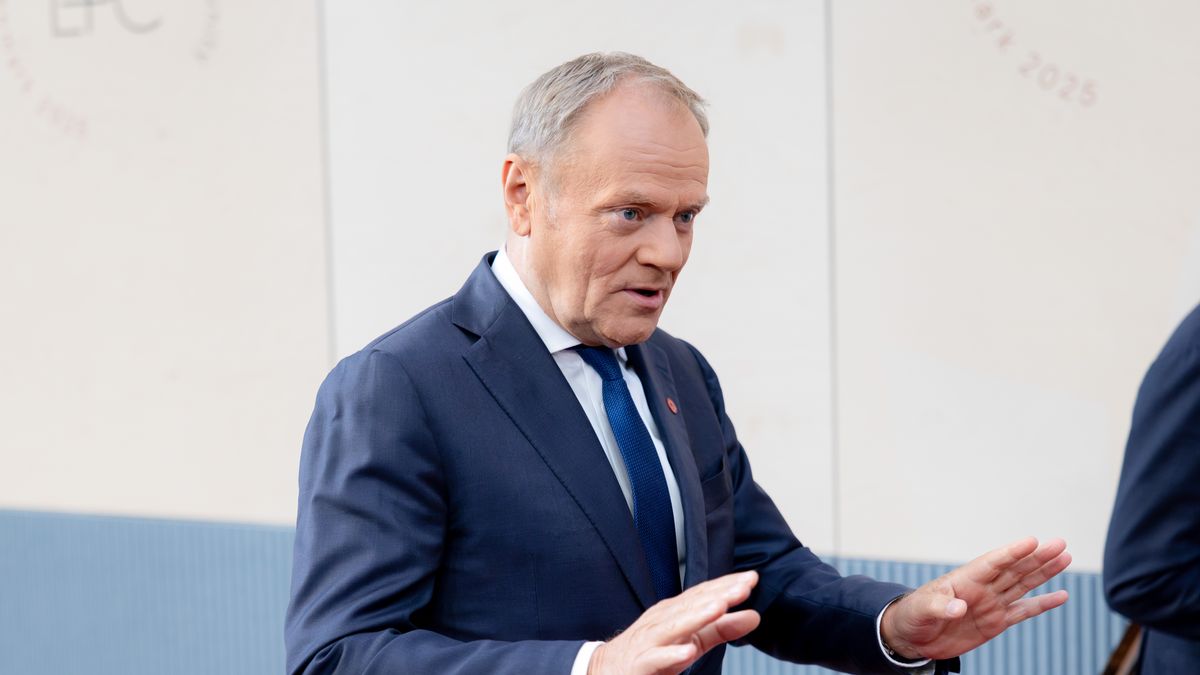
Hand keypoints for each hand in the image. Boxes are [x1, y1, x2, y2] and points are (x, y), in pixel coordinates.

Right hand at [588, 571, 760, 674]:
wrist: (606, 670)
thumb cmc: (652, 653)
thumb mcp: (690, 640)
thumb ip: (721, 629)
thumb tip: (754, 615)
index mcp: (675, 613)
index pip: (703, 594)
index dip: (727, 585)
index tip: (752, 578)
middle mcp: (662, 621)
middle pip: (691, 605)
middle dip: (718, 594)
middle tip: (744, 586)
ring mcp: (649, 642)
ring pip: (674, 627)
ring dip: (697, 616)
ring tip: (720, 608)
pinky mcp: (640, 665)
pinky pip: (656, 659)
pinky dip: (671, 655)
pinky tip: (687, 652)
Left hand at [880, 537, 1070, 659]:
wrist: (914, 637)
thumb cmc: (913, 615)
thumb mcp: (921, 609)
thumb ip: (940, 606)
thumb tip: (959, 607)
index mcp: (964, 579)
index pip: (992, 562)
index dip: (1012, 552)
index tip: (1032, 541)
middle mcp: (982, 588)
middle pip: (1014, 569)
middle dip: (1037, 557)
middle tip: (1059, 543)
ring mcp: (991, 603)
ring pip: (1023, 584)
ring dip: (1044, 572)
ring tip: (1064, 557)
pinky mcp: (996, 622)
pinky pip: (1024, 611)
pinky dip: (1043, 604)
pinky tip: (1061, 595)